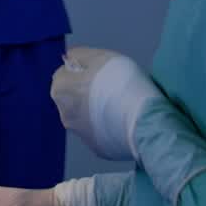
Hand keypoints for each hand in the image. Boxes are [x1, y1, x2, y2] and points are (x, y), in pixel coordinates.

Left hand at [51, 46, 162, 161]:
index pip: (64, 74)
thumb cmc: (121, 83)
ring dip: (97, 109)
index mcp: (60, 90)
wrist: (145, 120)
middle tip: (110, 87)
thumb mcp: (99, 56)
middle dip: (86, 91)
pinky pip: (101, 132)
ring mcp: (82, 136)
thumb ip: (79, 55)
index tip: (99, 72)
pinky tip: (124, 120)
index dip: (82, 70)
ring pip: (86, 116)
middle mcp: (65, 115)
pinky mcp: (100, 149)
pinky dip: (108, 126)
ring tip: (120, 104)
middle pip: (73, 97)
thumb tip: (70, 58)